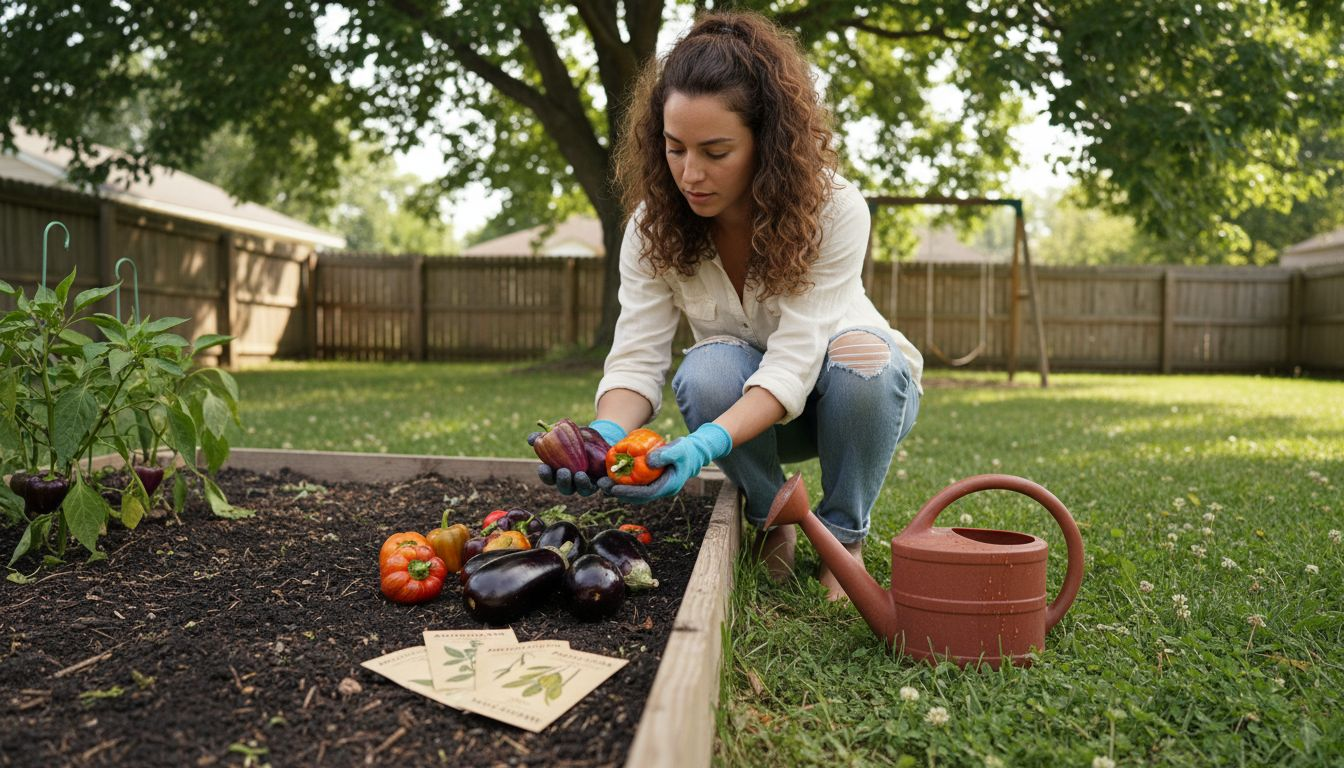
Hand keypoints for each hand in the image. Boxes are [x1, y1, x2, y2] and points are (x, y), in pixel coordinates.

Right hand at [529, 419, 626, 496]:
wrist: (597, 439)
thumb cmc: (573, 438)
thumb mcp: (561, 434)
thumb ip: (545, 436)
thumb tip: (531, 439)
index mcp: (558, 474)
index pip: (549, 478)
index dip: (545, 474)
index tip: (543, 467)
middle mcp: (572, 483)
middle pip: (565, 488)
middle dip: (563, 481)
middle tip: (563, 471)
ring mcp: (588, 484)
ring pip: (583, 490)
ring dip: (580, 484)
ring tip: (580, 474)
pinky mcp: (603, 482)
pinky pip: (603, 488)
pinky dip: (602, 485)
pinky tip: (601, 480)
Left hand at [607, 423, 731, 503]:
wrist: (693, 454)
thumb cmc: (686, 451)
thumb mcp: (678, 449)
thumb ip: (665, 454)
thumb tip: (648, 461)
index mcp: (668, 486)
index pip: (645, 494)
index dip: (629, 492)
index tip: (614, 487)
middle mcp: (661, 490)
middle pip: (636, 497)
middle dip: (618, 492)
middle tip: (602, 485)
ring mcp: (656, 487)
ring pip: (634, 493)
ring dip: (618, 489)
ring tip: (602, 483)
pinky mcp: (652, 482)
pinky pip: (635, 486)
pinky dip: (623, 483)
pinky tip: (612, 476)